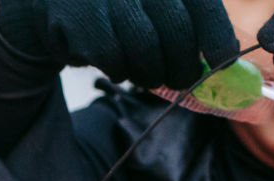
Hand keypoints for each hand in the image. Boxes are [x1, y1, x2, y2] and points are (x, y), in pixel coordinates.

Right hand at [0, 0, 238, 87]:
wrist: (49, 1)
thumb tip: (224, 61)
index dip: (216, 36)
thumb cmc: (116, 6)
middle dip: (183, 66)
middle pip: (176, 33)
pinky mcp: (83, 19)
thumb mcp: (152, 3)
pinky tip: (114, 62)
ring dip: (149, 73)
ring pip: (145, 52)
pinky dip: (119, 70)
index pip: (201, 4)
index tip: (224, 63)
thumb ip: (186, 22)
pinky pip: (114, 61)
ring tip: (144, 70)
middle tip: (184, 80)